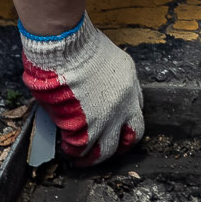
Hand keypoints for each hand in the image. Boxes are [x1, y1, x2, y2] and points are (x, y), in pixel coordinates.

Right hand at [18, 17, 142, 165]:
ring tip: (81, 157)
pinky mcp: (85, 125)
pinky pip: (81, 146)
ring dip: (92, 155)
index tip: (116, 127)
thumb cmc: (77, 44)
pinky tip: (68, 149)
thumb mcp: (107, 57)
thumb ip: (106, 77)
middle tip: (105, 151)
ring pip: (105, 149)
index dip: (125, 122)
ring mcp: (106, 116)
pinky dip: (73, 150)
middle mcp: (123, 104)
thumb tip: (95, 89)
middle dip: (118, 146)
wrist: (65, 46)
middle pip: (131, 136)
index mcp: (130, 84)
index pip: (136, 111)